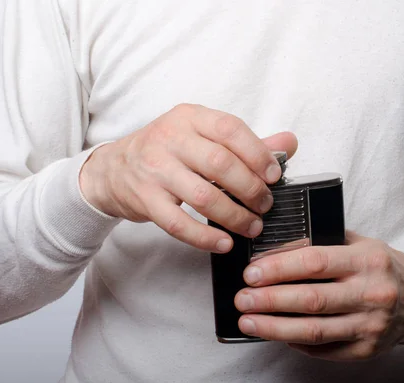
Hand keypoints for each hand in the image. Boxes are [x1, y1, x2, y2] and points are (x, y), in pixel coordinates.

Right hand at [79, 103, 297, 251]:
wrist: (114, 169)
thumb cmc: (168, 152)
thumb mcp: (201, 136)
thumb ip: (246, 143)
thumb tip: (290, 143)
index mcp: (190, 118)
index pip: (230, 129)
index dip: (257, 154)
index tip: (274, 176)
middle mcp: (170, 139)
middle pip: (220, 164)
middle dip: (251, 189)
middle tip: (266, 205)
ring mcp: (154, 170)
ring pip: (202, 196)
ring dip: (235, 216)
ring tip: (252, 226)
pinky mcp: (145, 200)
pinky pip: (178, 224)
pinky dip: (205, 237)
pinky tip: (224, 243)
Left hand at [233, 231, 403, 360]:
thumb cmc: (381, 266)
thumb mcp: (360, 243)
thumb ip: (324, 241)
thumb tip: (276, 246)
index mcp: (366, 260)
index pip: (315, 262)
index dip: (279, 268)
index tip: (251, 273)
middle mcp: (371, 293)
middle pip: (311, 299)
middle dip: (270, 300)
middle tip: (242, 299)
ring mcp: (370, 325)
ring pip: (315, 330)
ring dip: (275, 327)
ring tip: (249, 322)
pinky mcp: (367, 349)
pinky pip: (325, 349)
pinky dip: (297, 343)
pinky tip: (277, 334)